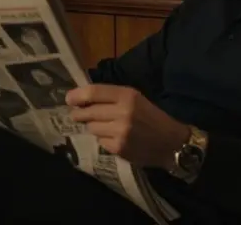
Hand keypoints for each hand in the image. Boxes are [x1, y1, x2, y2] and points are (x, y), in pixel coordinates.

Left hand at [67, 84, 190, 169]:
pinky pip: (100, 141)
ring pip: (91, 127)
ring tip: (105, 126)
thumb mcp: (135, 98)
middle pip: (88, 111)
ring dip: (93, 126)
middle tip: (77, 114)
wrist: (172, 143)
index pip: (94, 92)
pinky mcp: (119, 148)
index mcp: (127, 95)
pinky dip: (103, 139)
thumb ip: (110, 96)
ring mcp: (120, 132)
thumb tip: (80, 97)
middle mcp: (123, 112)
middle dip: (79, 113)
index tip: (68, 99)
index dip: (77, 95)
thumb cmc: (151, 117)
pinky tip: (114, 138)